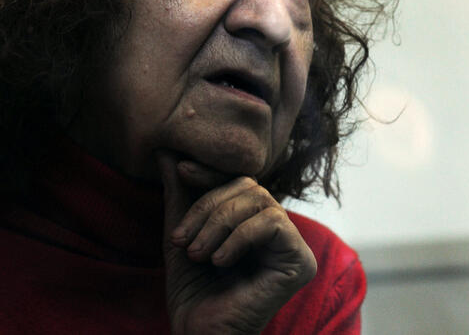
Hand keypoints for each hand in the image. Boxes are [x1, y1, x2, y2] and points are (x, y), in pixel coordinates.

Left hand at [158, 152, 316, 334]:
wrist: (199, 334)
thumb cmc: (192, 292)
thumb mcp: (181, 234)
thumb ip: (180, 194)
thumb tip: (166, 151)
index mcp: (253, 221)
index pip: (238, 181)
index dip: (212, 173)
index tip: (183, 171)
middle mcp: (278, 230)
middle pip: (248, 186)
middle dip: (210, 206)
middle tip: (184, 240)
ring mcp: (292, 245)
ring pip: (260, 200)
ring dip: (219, 224)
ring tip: (198, 254)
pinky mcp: (301, 261)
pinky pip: (273, 223)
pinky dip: (240, 237)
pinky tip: (220, 261)